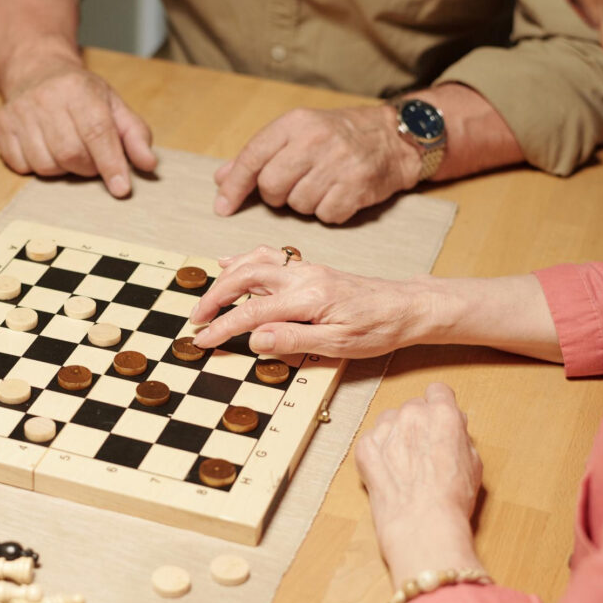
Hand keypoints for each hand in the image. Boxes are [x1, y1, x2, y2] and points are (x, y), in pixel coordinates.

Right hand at [0, 54, 157, 195]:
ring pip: (45, 165)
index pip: (98, 133)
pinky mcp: (2, 125)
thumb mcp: (113, 105)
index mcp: (79, 90)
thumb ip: (135, 135)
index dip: (111, 164)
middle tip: (91, 160)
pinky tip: (44, 149)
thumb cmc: (80, 93)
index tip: (121, 188)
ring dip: (62, 169)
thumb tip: (148, 164)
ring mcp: (20, 112)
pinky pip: (21, 166)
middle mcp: (46, 98)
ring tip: (67, 151)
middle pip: (71, 154)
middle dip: (87, 168)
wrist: (35, 68)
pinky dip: (37, 167)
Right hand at [190, 245, 435, 356]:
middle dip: (215, 297)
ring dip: (225, 277)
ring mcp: (306, 269)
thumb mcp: (339, 345)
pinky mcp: (309, 269)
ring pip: (254, 261)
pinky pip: (269, 257)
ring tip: (207, 296)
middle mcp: (303, 277)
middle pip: (244, 278)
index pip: (252, 313)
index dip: (222, 327)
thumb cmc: (378, 329)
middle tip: (196, 318)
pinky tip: (229, 263)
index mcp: (308, 298)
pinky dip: (244, 259)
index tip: (202, 340)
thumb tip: (255, 339)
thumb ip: (294, 340)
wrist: (406, 307)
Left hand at [212, 105, 420, 223]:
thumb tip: (221, 179)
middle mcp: (315, 140)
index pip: (252, 158)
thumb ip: (258, 155)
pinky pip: (324, 216)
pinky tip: (338, 194)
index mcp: (295, 123)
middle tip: (292, 186)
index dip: (234, 186)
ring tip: (320, 185)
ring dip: (303, 203)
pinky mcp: (357, 187)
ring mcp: (338, 164)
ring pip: (297, 205)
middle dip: (275, 196)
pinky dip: (328, 211)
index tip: (222, 207)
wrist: (393, 137)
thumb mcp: (296, 133)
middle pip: (271, 187)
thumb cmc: (337, 136)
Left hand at [355, 383, 483, 585]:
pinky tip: (390, 473)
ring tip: (405, 464)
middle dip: (418, 423)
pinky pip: (372, 440)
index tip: (437, 417)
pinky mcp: (365, 446)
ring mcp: (385, 429)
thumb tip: (453, 427)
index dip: (439, 405)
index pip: (438, 392)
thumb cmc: (451, 499)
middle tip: (423, 449)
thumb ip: (460, 436)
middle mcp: (412, 415)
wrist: (422, 524)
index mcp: (443, 414)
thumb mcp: (473, 463)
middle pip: (413, 407)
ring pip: (390, 420)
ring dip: (396, 434)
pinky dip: (378, 453)